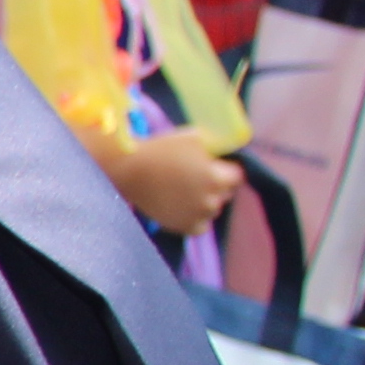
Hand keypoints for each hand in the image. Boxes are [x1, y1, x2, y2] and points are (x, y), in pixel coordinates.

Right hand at [102, 122, 243, 238]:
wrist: (127, 170)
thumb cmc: (160, 149)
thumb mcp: (193, 137)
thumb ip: (215, 147)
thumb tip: (225, 152)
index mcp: (217, 178)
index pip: (236, 176)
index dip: (223, 168)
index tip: (210, 165)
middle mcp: (211, 200)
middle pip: (226, 192)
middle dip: (215, 184)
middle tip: (193, 176)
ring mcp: (197, 215)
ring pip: (213, 209)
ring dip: (204, 201)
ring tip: (183, 191)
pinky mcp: (182, 226)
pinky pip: (200, 226)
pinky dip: (195, 218)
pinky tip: (183, 207)